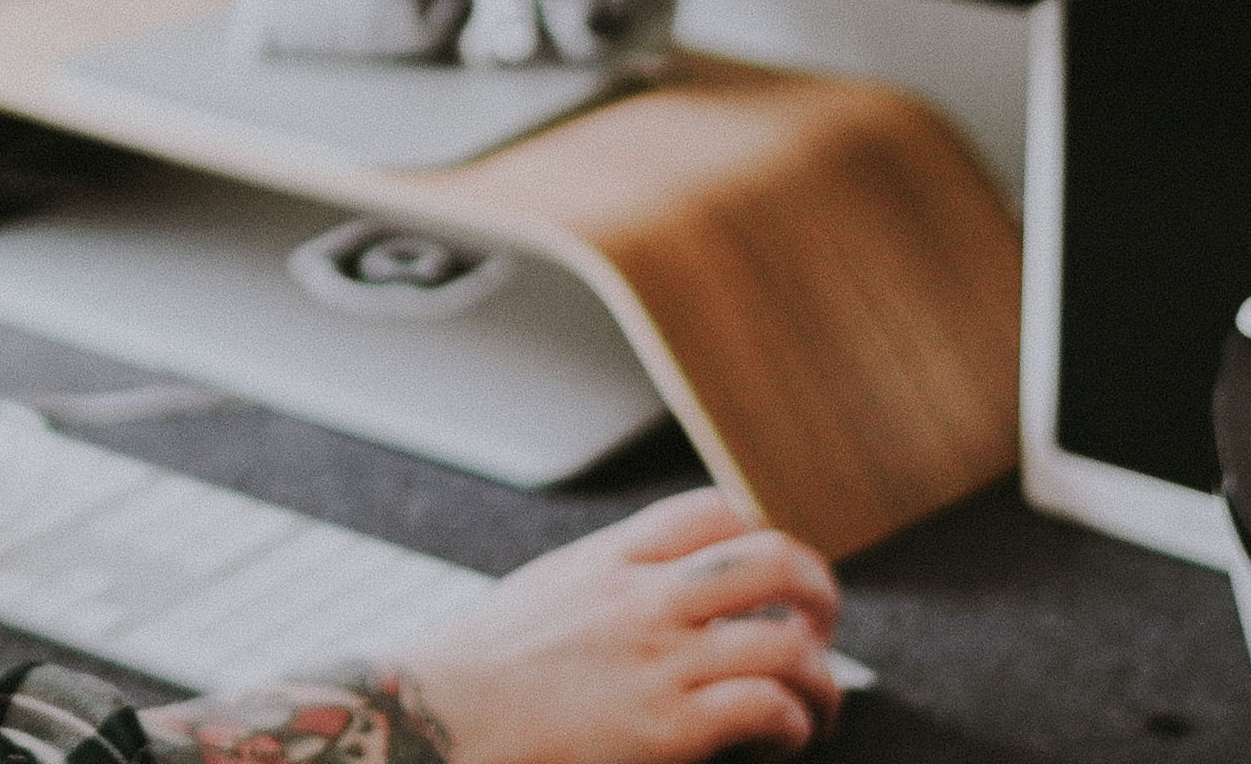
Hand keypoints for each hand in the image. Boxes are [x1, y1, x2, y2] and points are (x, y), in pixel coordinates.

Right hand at [399, 489, 841, 763]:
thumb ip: (603, 583)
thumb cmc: (475, 673)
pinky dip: (790, 725)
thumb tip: (652, 592)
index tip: (770, 578)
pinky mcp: (667, 729)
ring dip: (821, 681)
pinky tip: (778, 741)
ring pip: (788, 645)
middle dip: (818, 594)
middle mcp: (644, 599)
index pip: (716, 511)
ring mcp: (659, 661)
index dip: (761, 536)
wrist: (429, 720)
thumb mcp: (543, 593)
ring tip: (816, 709)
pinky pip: (767, 708)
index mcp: (611, 559)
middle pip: (774, 561)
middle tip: (821, 629)